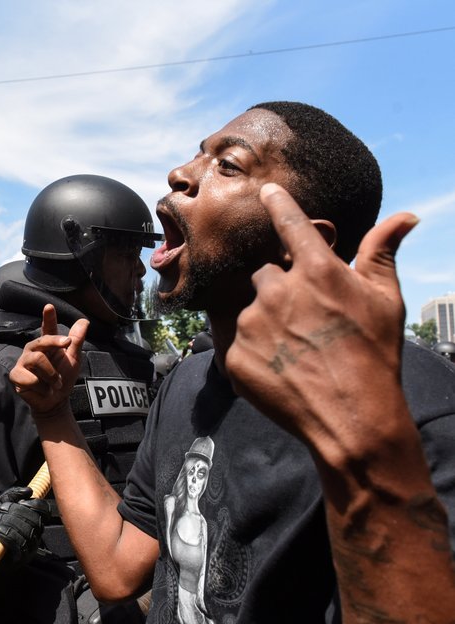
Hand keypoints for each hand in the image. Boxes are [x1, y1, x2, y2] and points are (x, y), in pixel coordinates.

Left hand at [0, 486, 49, 563]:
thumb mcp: (0, 504)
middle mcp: (35, 535)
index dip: (36, 505)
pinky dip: (8, 534)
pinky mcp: (19, 558)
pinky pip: (20, 545)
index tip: (21, 502)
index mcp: (33, 521)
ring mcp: (29, 548)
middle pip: (36, 521)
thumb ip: (12, 495)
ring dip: (10, 522)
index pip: (45, 512)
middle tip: (2, 509)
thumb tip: (28, 490)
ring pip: (28, 532)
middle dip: (17, 512)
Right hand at [9, 304, 88, 418]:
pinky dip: (42, 387)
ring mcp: (22, 362)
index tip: (49, 307)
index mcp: (47, 345)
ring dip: (52, 375)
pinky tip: (43, 390)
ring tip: (55, 384)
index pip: (47, 328)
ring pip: (37, 360)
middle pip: (42, 341)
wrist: (55, 402)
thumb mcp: (73, 360)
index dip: (48, 317)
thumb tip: (84, 321)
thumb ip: (76, 341)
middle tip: (67, 345)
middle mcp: (33, 350)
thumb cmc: (62, 379)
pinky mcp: (16, 376)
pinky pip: (30, 378)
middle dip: (55, 343)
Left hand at [225, 183, 418, 458]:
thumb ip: (382, 253)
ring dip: (265, 321)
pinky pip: (237, 342)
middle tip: (305, 321)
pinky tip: (281, 368)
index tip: (266, 190)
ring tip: (296, 350)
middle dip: (279, 290)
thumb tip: (405, 216)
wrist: (352, 419)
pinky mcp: (233, 354)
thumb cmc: (375, 356)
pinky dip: (255, 351)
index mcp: (316, 270)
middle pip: (265, 274)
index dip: (277, 204)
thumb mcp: (385, 300)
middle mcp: (277, 290)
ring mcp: (251, 323)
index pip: (289, 223)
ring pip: (249, 309)